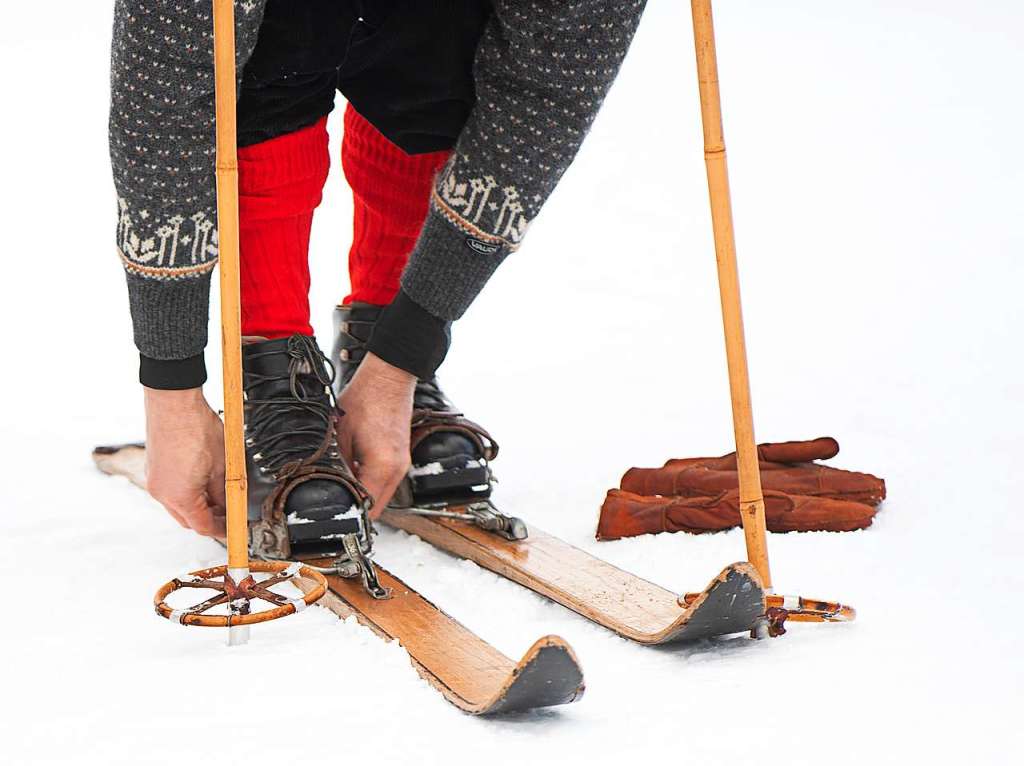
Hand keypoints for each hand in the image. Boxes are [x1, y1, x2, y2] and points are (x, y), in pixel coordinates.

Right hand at [144, 387, 226, 537]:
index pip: (202, 526)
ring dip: (197, 505)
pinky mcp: (153, 469)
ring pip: (177, 506)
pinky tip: (201, 480)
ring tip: (217, 493)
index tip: (232, 527)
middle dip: (209, 519)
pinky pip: (170, 490)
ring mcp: (154, 481)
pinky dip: (186, 492)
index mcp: (180, 497)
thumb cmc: (197, 428)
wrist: (173, 402)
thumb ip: (224, 491)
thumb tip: (228, 505)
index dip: (221, 529)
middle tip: (228, 511)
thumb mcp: (222, 465)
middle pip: (188, 520)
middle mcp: (162, 493)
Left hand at [336, 353, 415, 518]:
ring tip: (342, 490)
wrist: (388, 378)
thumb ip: (336, 467)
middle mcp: (397, 469)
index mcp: (383, 466)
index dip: (349, 517)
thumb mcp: (339, 436)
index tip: (334, 520)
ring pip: (382, 494)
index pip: (367, 508)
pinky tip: (353, 473)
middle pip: (377, 506)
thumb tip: (327, 486)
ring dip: (364, 495)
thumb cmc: (365, 399)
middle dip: (357, 510)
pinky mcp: (401, 456)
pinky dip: (370, 482)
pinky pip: (386, 480)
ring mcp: (402, 463)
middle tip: (333, 509)